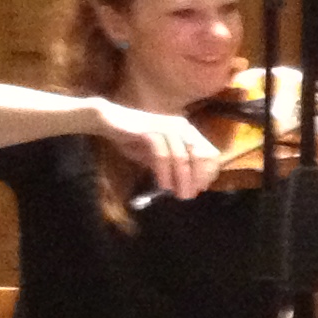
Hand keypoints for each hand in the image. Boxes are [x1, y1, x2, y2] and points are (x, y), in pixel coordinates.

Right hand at [90, 97, 223, 200]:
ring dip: (182, 179)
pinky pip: (162, 155)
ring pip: (182, 157)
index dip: (208, 173)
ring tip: (180, 195)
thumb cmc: (134, 139)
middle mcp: (182, 127)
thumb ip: (173, 166)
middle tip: (189, 196)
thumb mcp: (158, 155)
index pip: (209, 153)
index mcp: (187, 131)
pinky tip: (164, 185)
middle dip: (197, 179)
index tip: (200, 189)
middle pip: (200, 156)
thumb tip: (189, 185)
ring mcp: (167, 127)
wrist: (108, 121)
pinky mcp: (151, 130)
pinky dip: (165, 172)